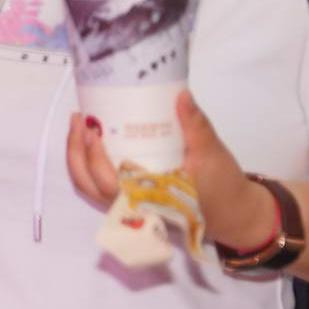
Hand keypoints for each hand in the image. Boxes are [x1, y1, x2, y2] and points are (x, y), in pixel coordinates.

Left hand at [65, 93, 272, 246]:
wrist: (232, 213)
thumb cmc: (222, 185)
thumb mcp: (212, 152)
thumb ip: (195, 125)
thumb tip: (181, 95)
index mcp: (150, 198)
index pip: (108, 183)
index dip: (93, 158)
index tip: (90, 129)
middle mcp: (132, 206)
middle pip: (89, 185)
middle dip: (76, 152)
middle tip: (78, 118)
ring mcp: (127, 207)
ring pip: (89, 188)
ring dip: (77, 159)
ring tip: (78, 126)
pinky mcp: (128, 202)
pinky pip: (97, 188)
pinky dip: (87, 166)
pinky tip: (89, 143)